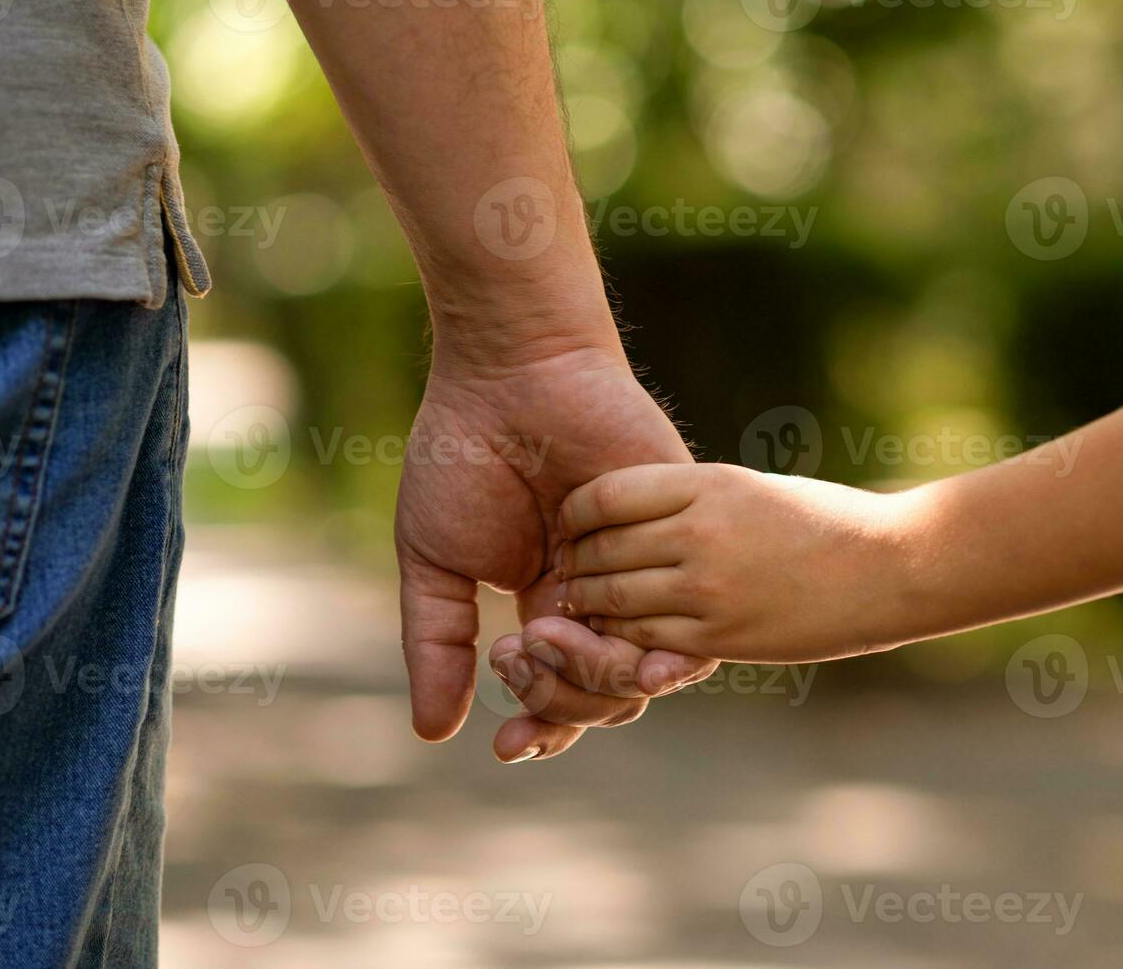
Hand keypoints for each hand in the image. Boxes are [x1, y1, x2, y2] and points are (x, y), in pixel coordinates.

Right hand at [395, 343, 716, 760]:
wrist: (510, 375)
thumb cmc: (462, 458)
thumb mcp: (434, 562)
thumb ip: (437, 645)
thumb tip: (434, 734)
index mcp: (550, 606)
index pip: (562, 690)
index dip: (542, 727)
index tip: (509, 748)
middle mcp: (604, 595)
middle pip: (607, 693)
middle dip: (560, 697)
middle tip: (513, 655)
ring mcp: (645, 566)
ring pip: (645, 667)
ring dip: (594, 675)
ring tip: (540, 634)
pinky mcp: (681, 534)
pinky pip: (688, 619)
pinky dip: (658, 652)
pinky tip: (631, 655)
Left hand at [554, 463, 927, 662]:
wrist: (888, 566)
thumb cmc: (816, 519)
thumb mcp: (744, 487)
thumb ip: (682, 497)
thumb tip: (616, 512)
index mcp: (704, 485)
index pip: (603, 497)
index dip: (575, 514)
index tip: (571, 523)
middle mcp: (699, 534)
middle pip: (601, 550)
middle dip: (573, 563)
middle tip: (563, 570)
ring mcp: (708, 590)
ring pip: (613, 600)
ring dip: (588, 604)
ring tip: (581, 602)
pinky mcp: (719, 638)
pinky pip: (644, 639)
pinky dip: (621, 636)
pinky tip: (619, 630)